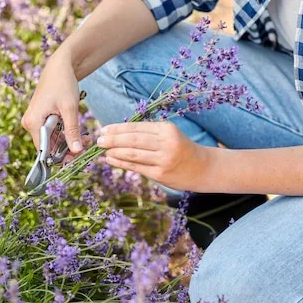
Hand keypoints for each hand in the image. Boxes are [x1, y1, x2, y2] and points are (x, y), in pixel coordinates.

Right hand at [21, 54, 82, 154]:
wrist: (60, 66)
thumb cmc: (63, 83)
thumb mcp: (69, 108)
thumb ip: (72, 131)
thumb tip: (76, 151)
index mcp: (33, 122)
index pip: (44, 150)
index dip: (60, 157)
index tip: (77, 159)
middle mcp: (30, 124)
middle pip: (48, 147)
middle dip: (67, 150)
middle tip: (85, 147)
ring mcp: (35, 121)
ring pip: (52, 141)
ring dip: (68, 142)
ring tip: (85, 140)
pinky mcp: (41, 119)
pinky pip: (53, 133)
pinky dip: (65, 135)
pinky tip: (79, 134)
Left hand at [96, 121, 210, 191]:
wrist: (203, 168)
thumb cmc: (181, 148)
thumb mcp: (169, 134)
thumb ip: (148, 133)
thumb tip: (119, 133)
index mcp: (167, 129)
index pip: (137, 127)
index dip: (118, 128)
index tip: (104, 129)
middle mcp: (166, 143)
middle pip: (133, 140)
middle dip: (113, 139)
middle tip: (99, 139)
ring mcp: (163, 160)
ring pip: (133, 154)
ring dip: (115, 152)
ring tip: (102, 150)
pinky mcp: (161, 175)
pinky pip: (137, 167)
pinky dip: (121, 163)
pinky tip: (111, 160)